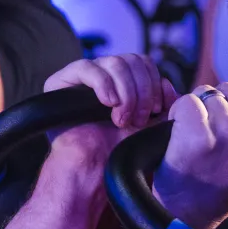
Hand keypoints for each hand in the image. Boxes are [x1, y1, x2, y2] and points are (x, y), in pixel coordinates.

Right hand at [43, 55, 178, 166]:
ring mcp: (81, 76)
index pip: (142, 62)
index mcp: (123, 80)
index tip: (156, 108)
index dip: (153, 81)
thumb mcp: (153, 122)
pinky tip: (108, 103)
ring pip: (113, 62)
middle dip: (141, 90)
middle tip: (137, 118)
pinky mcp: (60, 82)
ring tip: (121, 118)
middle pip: (131, 59)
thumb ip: (165, 102)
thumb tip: (167, 83)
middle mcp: (103, 74)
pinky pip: (86, 67)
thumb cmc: (120, 149)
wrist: (96, 169)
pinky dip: (103, 83)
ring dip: (125, 92)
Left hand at [154, 83, 227, 228]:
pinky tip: (182, 137)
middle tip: (212, 136)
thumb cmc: (224, 181)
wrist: (193, 211)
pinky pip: (186, 102)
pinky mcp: (199, 136)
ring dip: (197, 111)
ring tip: (197, 140)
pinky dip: (178, 114)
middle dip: (217, 106)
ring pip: (207, 93)